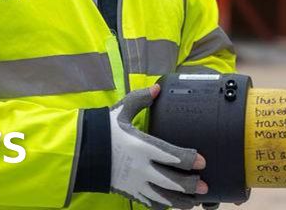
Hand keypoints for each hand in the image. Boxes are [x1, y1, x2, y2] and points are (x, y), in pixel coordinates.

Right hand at [109, 84, 208, 208]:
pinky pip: (149, 203)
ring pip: (162, 197)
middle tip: (204, 186)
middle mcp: (140, 168)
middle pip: (170, 181)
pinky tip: (173, 204)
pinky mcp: (128, 192)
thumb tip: (157, 88)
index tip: (202, 161)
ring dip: (180, 201)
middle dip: (190, 185)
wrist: (81, 151)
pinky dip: (163, 205)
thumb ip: (140, 99)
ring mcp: (134, 183)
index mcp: (141, 146)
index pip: (170, 155)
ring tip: (194, 202)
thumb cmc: (103, 129)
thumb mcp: (121, 110)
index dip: (188, 159)